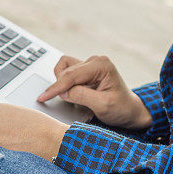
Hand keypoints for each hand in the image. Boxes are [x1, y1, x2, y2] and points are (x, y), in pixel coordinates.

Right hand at [37, 55, 152, 129]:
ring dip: (62, 84)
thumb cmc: (121, 109)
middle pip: (66, 72)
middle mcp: (95, 61)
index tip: (43, 97)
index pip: (72, 75)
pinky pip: (66, 72)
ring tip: (72, 98)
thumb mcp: (103, 105)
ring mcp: (89, 65)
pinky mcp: (85, 71)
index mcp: (101, 66)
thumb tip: (63, 91)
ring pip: (64, 69)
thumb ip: (82, 96)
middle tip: (66, 104)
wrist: (129, 111)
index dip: (56, 87)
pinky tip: (73, 94)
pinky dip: (65, 83)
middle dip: (60, 88)